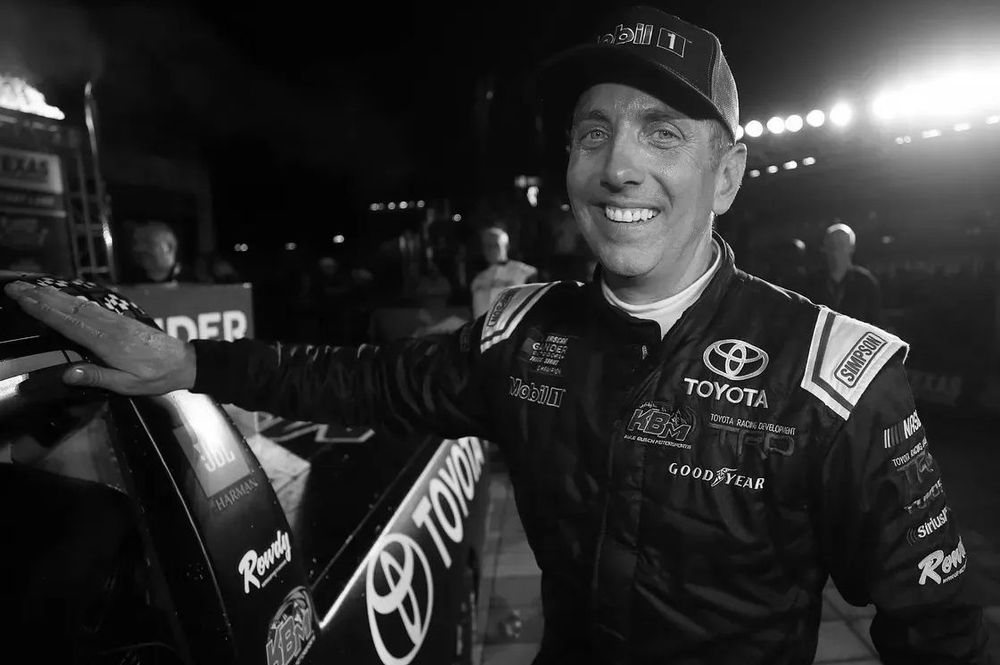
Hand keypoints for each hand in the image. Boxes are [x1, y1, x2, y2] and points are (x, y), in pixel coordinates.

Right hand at [3, 281, 196, 394]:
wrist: (183, 362)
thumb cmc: (155, 377)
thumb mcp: (127, 385)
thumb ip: (97, 376)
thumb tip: (66, 374)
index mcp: (106, 341)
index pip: (67, 322)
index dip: (42, 309)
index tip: (21, 297)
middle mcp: (108, 326)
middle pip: (68, 308)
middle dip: (40, 296)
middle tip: (14, 286)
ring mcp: (114, 320)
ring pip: (78, 304)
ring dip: (52, 294)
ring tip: (29, 287)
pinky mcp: (120, 320)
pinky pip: (90, 307)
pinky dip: (71, 299)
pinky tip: (60, 296)